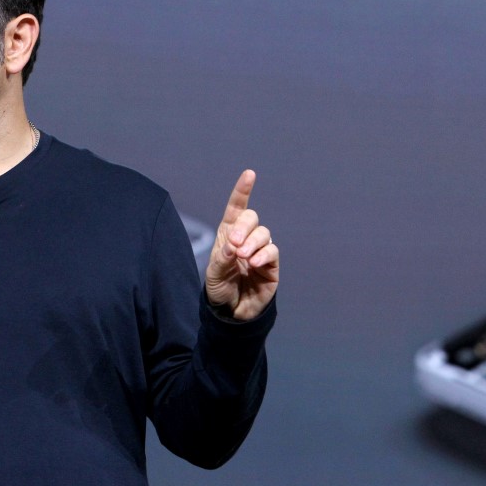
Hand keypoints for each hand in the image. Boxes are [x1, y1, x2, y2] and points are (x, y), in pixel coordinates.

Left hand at [205, 169, 278, 320]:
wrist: (231, 310)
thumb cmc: (220, 287)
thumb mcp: (214, 273)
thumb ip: (222, 259)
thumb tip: (233, 245)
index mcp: (228, 234)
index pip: (237, 208)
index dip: (243, 191)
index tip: (249, 174)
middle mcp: (245, 238)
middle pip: (251, 218)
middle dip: (243, 227)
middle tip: (234, 244)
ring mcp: (260, 251)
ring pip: (264, 233)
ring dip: (252, 242)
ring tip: (242, 256)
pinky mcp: (271, 265)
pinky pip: (272, 251)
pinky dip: (263, 254)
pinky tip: (253, 263)